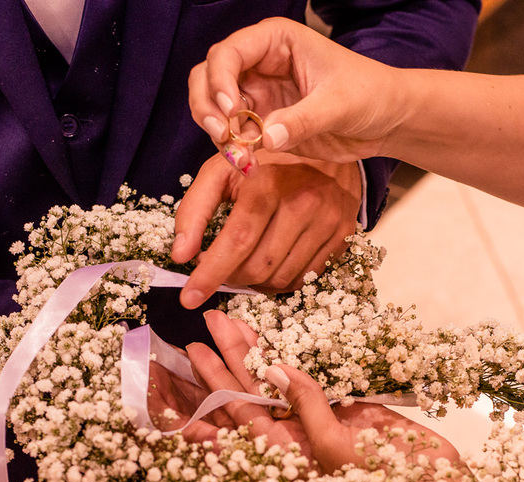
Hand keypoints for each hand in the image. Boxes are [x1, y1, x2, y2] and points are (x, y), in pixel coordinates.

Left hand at [173, 149, 361, 308]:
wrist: (324, 141)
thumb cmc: (263, 161)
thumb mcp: (222, 170)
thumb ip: (194, 209)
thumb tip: (180, 255)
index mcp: (268, 182)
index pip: (236, 241)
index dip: (210, 274)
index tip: (188, 298)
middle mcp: (302, 202)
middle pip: (257, 267)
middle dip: (229, 277)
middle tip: (218, 269)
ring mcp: (327, 220)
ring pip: (280, 278)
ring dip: (253, 282)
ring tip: (242, 265)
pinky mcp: (342, 234)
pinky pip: (304, 278)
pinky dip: (279, 281)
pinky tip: (268, 265)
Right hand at [188, 18, 401, 164]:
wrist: (386, 119)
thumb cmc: (370, 94)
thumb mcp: (339, 104)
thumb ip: (302, 120)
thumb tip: (266, 139)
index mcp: (276, 42)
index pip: (228, 52)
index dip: (219, 80)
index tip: (230, 110)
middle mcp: (259, 64)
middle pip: (207, 76)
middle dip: (207, 106)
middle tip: (223, 134)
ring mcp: (258, 94)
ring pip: (213, 108)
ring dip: (217, 133)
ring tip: (239, 156)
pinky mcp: (262, 122)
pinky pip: (233, 135)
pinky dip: (232, 150)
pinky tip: (248, 164)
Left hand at [190, 311, 460, 472]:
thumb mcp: (337, 447)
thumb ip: (306, 406)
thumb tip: (274, 368)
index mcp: (285, 456)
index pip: (238, 415)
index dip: (216, 381)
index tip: (197, 349)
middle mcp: (297, 440)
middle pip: (254, 392)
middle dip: (232, 358)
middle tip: (211, 319)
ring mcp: (323, 423)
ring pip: (283, 382)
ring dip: (262, 351)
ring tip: (239, 318)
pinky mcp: (352, 411)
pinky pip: (318, 379)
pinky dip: (302, 355)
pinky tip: (286, 331)